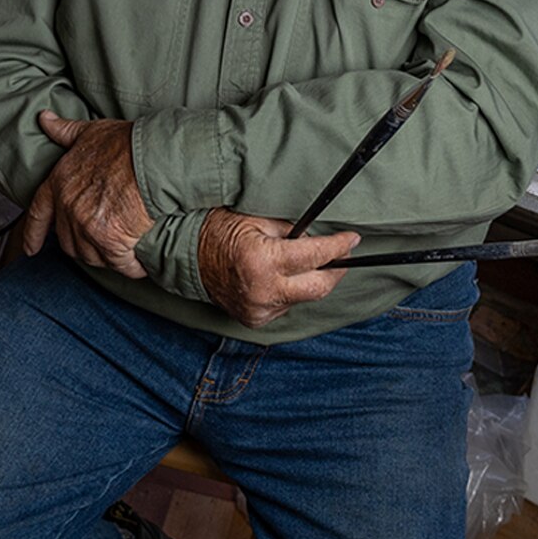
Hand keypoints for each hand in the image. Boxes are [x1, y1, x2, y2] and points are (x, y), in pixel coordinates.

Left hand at [25, 111, 152, 276]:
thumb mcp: (92, 132)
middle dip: (84, 245)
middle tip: (103, 244)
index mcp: (59, 183)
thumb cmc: (127, 144)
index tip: (30, 250)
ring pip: (92, 256)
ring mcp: (88, 227)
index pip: (38, 215)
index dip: (33, 234)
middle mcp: (68, 208)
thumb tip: (44, 118)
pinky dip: (131, 267)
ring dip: (107, 258)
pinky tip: (139, 264)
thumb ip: (66, 131)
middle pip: (68, 242)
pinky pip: (120, 264)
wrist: (154, 159)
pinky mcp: (112, 241)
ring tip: (123, 253)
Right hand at [198, 209, 360, 330]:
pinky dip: (289, 291)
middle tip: (343, 254)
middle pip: (318, 287)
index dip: (338, 247)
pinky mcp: (254, 319)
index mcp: (262, 261)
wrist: (185, 257)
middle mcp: (262, 291)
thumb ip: (292, 231)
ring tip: (299, 261)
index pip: (314, 256)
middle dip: (336, 270)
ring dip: (308, 280)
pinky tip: (280, 277)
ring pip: (302, 297)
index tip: (353, 239)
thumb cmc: (220, 231)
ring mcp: (258, 309)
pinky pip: (285, 305)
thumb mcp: (258, 219)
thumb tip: (319, 237)